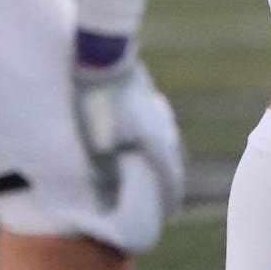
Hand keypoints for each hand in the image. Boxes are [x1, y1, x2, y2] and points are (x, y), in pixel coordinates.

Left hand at [73, 53, 186, 220]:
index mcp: (155, 142)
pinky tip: (149, 122)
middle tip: (170, 192)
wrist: (100, 58)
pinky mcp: (142, 91)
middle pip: (173, 156)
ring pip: (166, 133)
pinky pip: (155, 116)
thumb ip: (106, 179)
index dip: (171, 196)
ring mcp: (153, 106)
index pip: (170, 176)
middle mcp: (161, 125)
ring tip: (165, 160)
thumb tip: (108, 208)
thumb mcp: (98, 148)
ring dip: (166, 151)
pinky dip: (156, 128)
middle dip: (171, 176)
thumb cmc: (98, 107)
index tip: (172, 211)